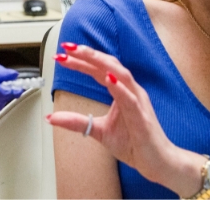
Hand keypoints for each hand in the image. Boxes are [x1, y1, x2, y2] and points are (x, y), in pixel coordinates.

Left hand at [46, 43, 203, 193]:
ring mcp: (139, 103)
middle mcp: (132, 92)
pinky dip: (119, 88)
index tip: (61, 54)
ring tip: (84, 53)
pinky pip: (131, 100)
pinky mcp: (143, 118)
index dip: (81, 61)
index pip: (99, 70)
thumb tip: (51, 117)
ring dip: (102, 63)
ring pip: (122, 75)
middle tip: (67, 47)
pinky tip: (108, 79)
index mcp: (122, 91)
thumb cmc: (135, 144)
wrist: (158, 163)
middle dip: (88, 54)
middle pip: (109, 65)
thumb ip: (77, 122)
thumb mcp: (99, 131)